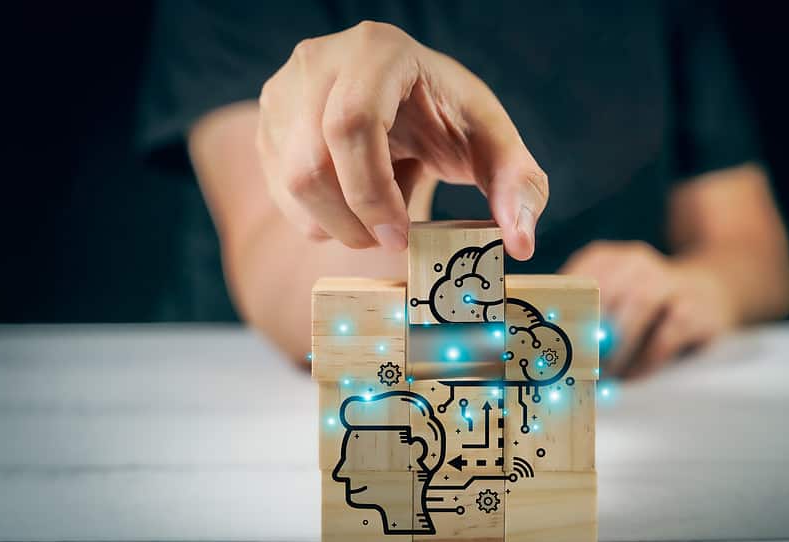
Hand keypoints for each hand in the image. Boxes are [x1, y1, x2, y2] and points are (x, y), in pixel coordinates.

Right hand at [256, 20, 546, 258]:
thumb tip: (520, 243)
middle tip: (391, 240)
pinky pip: (281, 193)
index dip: (372, 193)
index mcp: (376, 51)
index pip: (352, 123)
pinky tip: (352, 198)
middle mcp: (318, 62)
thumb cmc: (448, 120)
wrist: (403, 102)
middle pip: (311, 165)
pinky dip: (319, 218)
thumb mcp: (491, 143)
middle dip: (354, 222)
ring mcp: (284, 92)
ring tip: (378, 210)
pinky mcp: (267, 124)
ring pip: (291, 185)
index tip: (400, 237)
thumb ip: (518, 186)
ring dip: (337, 224)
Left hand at [561, 241, 738, 377]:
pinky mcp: (696, 309)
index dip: (561, 312)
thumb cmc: (644, 306)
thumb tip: (545, 348)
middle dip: (588, 331)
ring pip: (638, 304)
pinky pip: (666, 333)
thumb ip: (579, 318)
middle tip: (575, 364)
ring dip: (617, 345)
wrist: (712, 290)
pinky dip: (645, 359)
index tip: (549, 342)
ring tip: (604, 375)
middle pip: (605, 290)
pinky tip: (632, 376)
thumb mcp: (610, 300)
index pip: (574, 281)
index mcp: (605, 259)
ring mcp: (670, 281)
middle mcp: (636, 262)